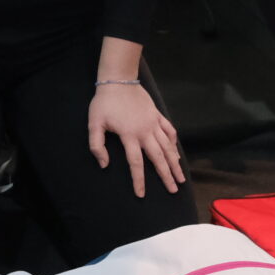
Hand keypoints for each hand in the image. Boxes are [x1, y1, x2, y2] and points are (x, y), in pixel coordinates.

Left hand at [87, 80, 181, 197]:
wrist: (118, 80)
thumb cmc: (104, 103)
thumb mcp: (94, 124)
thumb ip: (96, 146)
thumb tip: (104, 164)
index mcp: (129, 136)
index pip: (136, 163)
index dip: (139, 180)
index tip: (141, 194)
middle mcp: (145, 132)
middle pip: (158, 158)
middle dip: (166, 176)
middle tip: (174, 190)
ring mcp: (153, 123)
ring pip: (168, 147)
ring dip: (174, 163)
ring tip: (181, 177)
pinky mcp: (157, 115)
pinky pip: (169, 130)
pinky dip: (174, 142)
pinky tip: (176, 152)